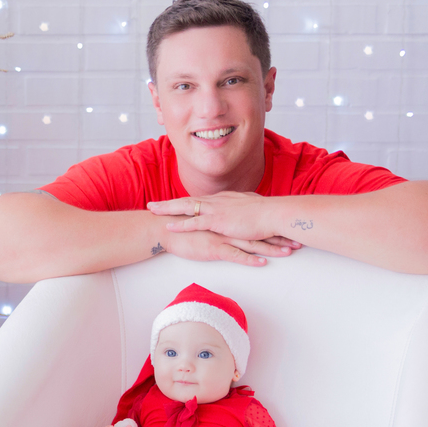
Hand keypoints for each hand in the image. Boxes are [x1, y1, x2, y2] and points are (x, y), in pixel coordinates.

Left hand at [149, 192, 300, 244]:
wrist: (275, 214)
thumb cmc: (267, 214)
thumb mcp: (250, 210)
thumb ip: (241, 211)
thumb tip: (238, 214)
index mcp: (224, 199)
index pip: (199, 200)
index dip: (183, 202)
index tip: (170, 204)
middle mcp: (217, 201)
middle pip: (187, 200)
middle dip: (168, 203)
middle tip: (152, 205)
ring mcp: (217, 210)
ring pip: (187, 208)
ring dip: (168, 210)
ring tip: (153, 211)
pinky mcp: (219, 221)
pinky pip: (195, 222)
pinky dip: (181, 224)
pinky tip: (169, 227)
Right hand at [161, 226, 296, 267]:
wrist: (165, 228)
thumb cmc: (184, 229)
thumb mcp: (206, 225)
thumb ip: (220, 226)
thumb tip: (230, 229)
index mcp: (228, 222)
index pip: (256, 225)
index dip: (274, 229)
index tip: (290, 233)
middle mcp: (229, 228)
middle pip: (260, 234)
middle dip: (280, 238)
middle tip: (299, 242)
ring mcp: (223, 237)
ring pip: (252, 244)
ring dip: (271, 248)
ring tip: (288, 252)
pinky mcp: (214, 248)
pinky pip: (236, 254)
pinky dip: (250, 259)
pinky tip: (262, 262)